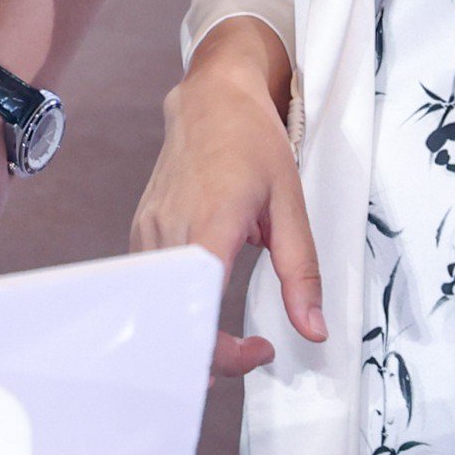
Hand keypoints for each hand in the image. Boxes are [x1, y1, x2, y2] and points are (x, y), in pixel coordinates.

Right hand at [131, 18, 321, 377]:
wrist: (211, 98)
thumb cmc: (253, 142)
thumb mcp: (291, 203)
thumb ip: (301, 271)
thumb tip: (314, 330)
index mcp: (209, 223)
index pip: (200, 310)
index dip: (224, 351)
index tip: (260, 351)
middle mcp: (168, 230)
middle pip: (173, 321)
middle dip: (210, 356)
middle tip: (249, 354)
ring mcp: (147, 232)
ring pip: (158, 309)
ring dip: (193, 333)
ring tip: (232, 338)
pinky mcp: (141, 232)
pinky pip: (153, 288)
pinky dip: (178, 309)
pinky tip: (206, 308)